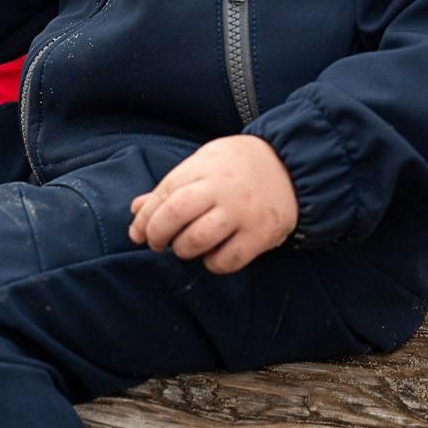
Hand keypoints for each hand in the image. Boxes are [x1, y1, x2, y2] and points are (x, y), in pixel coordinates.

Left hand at [127, 135, 298, 274]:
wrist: (291, 166)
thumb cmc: (237, 167)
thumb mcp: (204, 165)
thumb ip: (171, 187)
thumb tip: (136, 210)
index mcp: (204, 167)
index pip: (164, 193)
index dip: (146, 218)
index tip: (139, 233)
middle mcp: (222, 188)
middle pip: (175, 214)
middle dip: (157, 235)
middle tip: (157, 244)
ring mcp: (242, 212)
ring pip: (197, 240)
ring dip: (183, 250)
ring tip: (186, 247)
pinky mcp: (261, 234)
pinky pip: (227, 259)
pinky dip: (213, 263)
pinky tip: (213, 254)